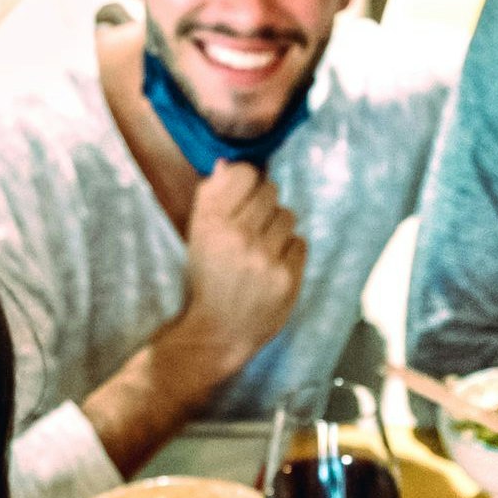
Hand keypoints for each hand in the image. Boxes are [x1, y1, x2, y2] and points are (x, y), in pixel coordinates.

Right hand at [160, 160, 307, 388]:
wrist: (215, 334)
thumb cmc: (206, 280)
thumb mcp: (197, 237)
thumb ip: (210, 197)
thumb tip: (228, 163)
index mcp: (211, 222)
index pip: (246, 174)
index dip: (248, 182)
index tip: (246, 195)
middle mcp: (238, 236)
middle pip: (271, 192)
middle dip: (265, 205)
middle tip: (255, 226)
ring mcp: (265, 258)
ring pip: (288, 216)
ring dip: (278, 229)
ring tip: (263, 249)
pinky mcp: (287, 278)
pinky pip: (300, 243)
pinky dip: (289, 252)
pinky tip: (273, 267)